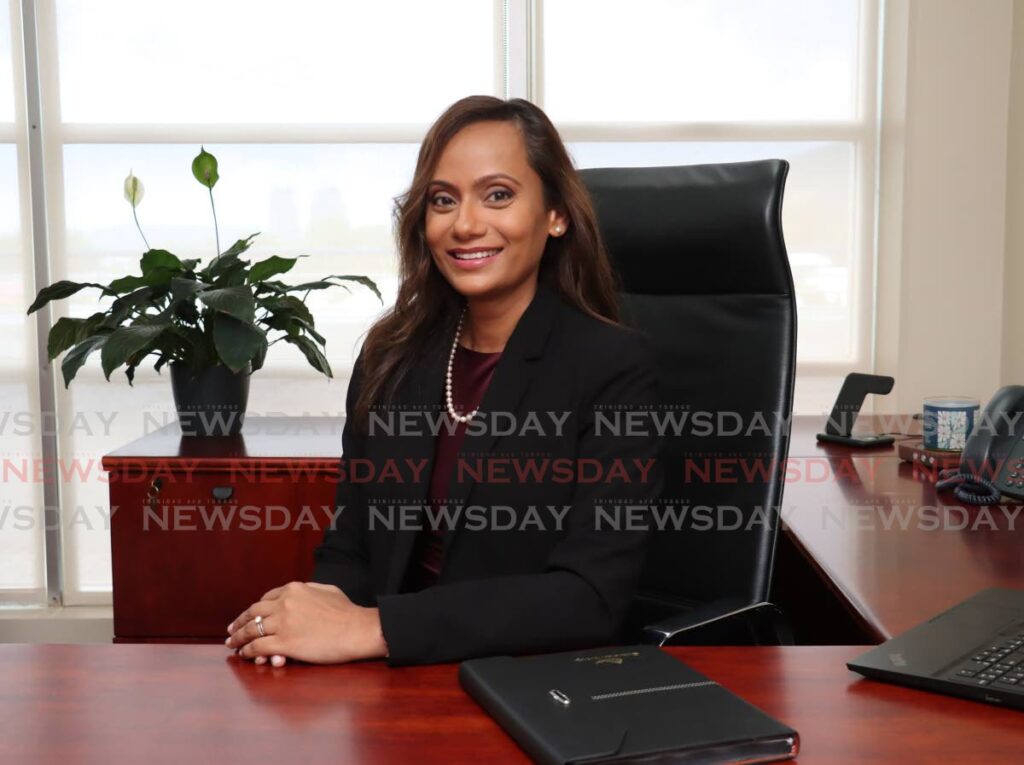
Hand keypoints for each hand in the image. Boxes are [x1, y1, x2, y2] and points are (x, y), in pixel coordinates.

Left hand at [225, 581, 387, 664]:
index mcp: (293, 589)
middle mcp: (284, 604)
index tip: (249, 616)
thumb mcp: (327, 590)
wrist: (356, 629)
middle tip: (232, 631)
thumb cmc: (347, 612)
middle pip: (253, 613)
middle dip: (239, 622)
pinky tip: (245, 654)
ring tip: (232, 644)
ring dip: (239, 638)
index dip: (254, 609)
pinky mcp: (284, 643)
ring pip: (251, 630)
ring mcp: (282, 623)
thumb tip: (302, 591)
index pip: (266, 598)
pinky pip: (258, 646)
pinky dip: (247, 651)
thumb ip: (310, 589)